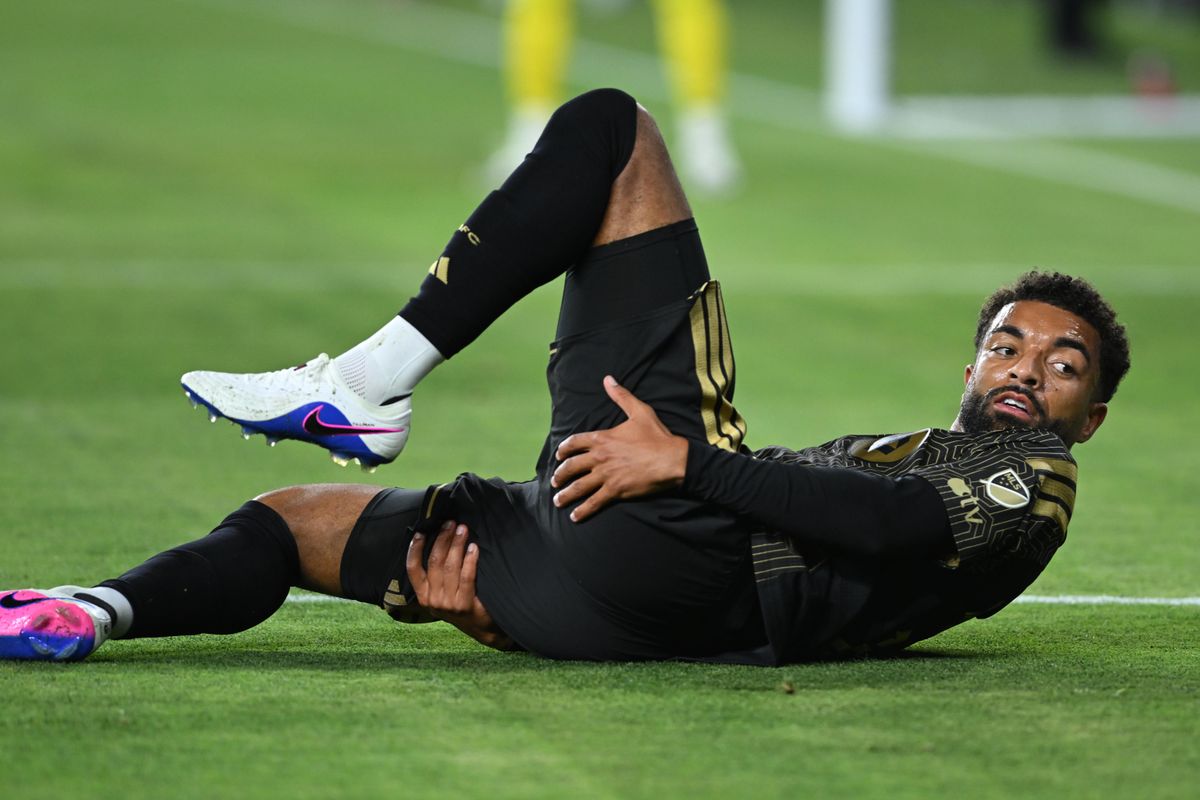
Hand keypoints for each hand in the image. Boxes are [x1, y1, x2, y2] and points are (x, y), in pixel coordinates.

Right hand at [406, 521, 515, 650]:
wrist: (481, 627)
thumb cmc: (462, 602)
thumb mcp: (443, 592)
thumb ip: (437, 573)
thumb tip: (438, 539)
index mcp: (423, 595)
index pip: (412, 569)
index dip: (415, 549)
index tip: (421, 532)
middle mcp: (432, 600)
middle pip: (434, 562)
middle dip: (442, 539)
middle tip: (450, 523)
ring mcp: (448, 604)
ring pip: (450, 567)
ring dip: (457, 544)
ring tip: (463, 529)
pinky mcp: (464, 605)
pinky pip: (467, 576)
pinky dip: (470, 560)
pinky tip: (474, 547)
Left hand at [551, 375, 687, 522]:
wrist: (672, 460)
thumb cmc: (657, 436)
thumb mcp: (639, 411)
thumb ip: (621, 396)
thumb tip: (608, 379)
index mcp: (602, 438)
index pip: (575, 443)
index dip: (564, 450)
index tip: (558, 456)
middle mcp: (600, 457)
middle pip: (571, 467)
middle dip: (560, 475)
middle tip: (555, 481)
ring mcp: (606, 475)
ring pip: (578, 487)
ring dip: (566, 494)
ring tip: (557, 501)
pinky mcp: (615, 491)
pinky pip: (594, 502)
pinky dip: (583, 511)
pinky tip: (574, 516)